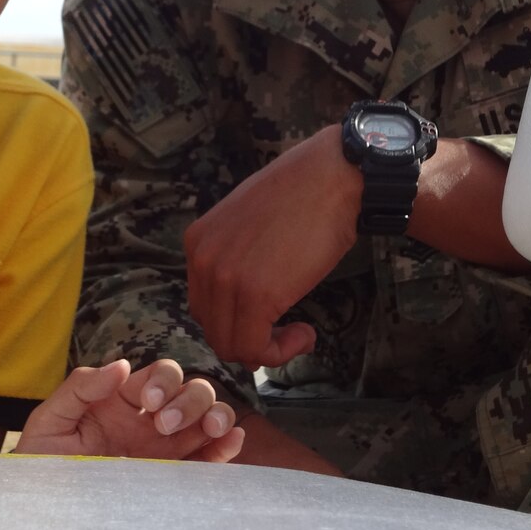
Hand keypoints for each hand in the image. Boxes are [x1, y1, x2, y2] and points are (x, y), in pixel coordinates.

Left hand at [15, 359, 243, 462]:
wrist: (41, 507)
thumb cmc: (41, 461)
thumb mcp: (51, 419)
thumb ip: (80, 387)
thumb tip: (122, 366)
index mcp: (122, 400)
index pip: (158, 375)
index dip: (162, 380)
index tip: (147, 402)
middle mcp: (148, 420)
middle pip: (189, 390)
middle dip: (188, 400)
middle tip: (164, 425)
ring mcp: (164, 448)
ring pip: (206, 417)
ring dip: (215, 415)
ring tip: (211, 429)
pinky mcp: (171, 475)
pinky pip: (207, 457)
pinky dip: (225, 446)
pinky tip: (231, 441)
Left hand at [184, 126, 357, 367]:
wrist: (331, 176)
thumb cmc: (303, 196)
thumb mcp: (250, 225)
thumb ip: (238, 259)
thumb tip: (245, 304)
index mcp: (199, 242)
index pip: (204, 306)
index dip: (237, 321)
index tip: (271, 317)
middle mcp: (203, 260)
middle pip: (213, 329)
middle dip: (250, 339)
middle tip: (287, 331)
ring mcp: (226, 278)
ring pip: (231, 345)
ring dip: (267, 350)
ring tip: (299, 333)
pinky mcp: (256, 295)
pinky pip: (256, 348)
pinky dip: (281, 353)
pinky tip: (305, 333)